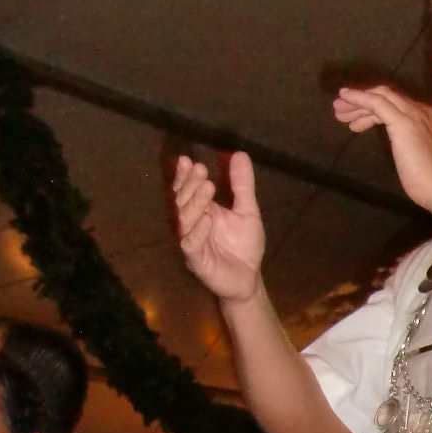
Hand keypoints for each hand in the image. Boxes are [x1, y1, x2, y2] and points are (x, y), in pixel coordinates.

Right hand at [173, 151, 265, 302]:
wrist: (249, 278)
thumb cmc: (243, 245)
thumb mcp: (248, 211)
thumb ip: (242, 186)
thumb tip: (240, 154)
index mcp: (202, 210)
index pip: (187, 190)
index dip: (185, 176)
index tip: (187, 160)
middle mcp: (192, 224)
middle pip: (183, 201)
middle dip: (190, 184)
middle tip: (200, 169)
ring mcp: (192, 242)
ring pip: (185, 220)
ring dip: (195, 202)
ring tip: (207, 187)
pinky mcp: (197, 260)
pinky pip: (191, 244)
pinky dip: (198, 231)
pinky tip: (207, 218)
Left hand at [333, 84, 431, 216]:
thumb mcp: (421, 158)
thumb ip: (411, 145)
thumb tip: (401, 148)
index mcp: (430, 119)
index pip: (398, 105)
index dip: (375, 109)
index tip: (358, 120)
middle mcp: (423, 111)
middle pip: (387, 97)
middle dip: (363, 102)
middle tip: (342, 111)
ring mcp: (414, 114)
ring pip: (380, 98)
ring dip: (357, 103)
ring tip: (339, 112)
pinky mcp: (403, 121)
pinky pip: (376, 102)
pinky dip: (358, 97)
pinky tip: (344, 97)